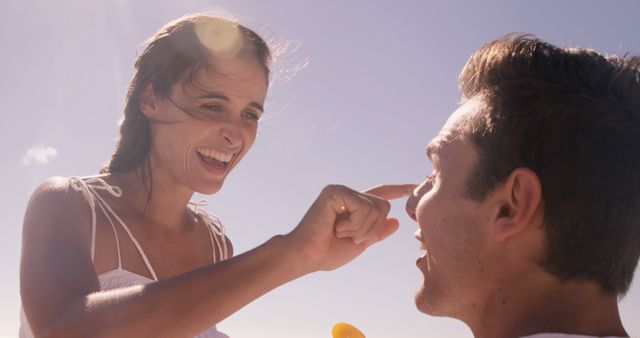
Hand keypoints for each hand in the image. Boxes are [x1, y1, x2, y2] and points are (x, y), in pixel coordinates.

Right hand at [285, 184, 415, 272]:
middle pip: (384, 206)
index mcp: (354, 206)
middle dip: (373, 229)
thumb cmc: (327, 252)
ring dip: (362, 229)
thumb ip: (377, 232)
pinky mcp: (335, 191)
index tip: (415, 186)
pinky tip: (336, 226)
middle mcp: (348, 195)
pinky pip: (363, 207)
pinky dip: (354, 223)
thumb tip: (396, 221)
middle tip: (350, 237)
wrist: (308, 256)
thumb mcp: (360, 243)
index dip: (398, 189)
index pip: (380, 194)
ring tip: (340, 232)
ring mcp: (341, 191)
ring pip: (376, 208)